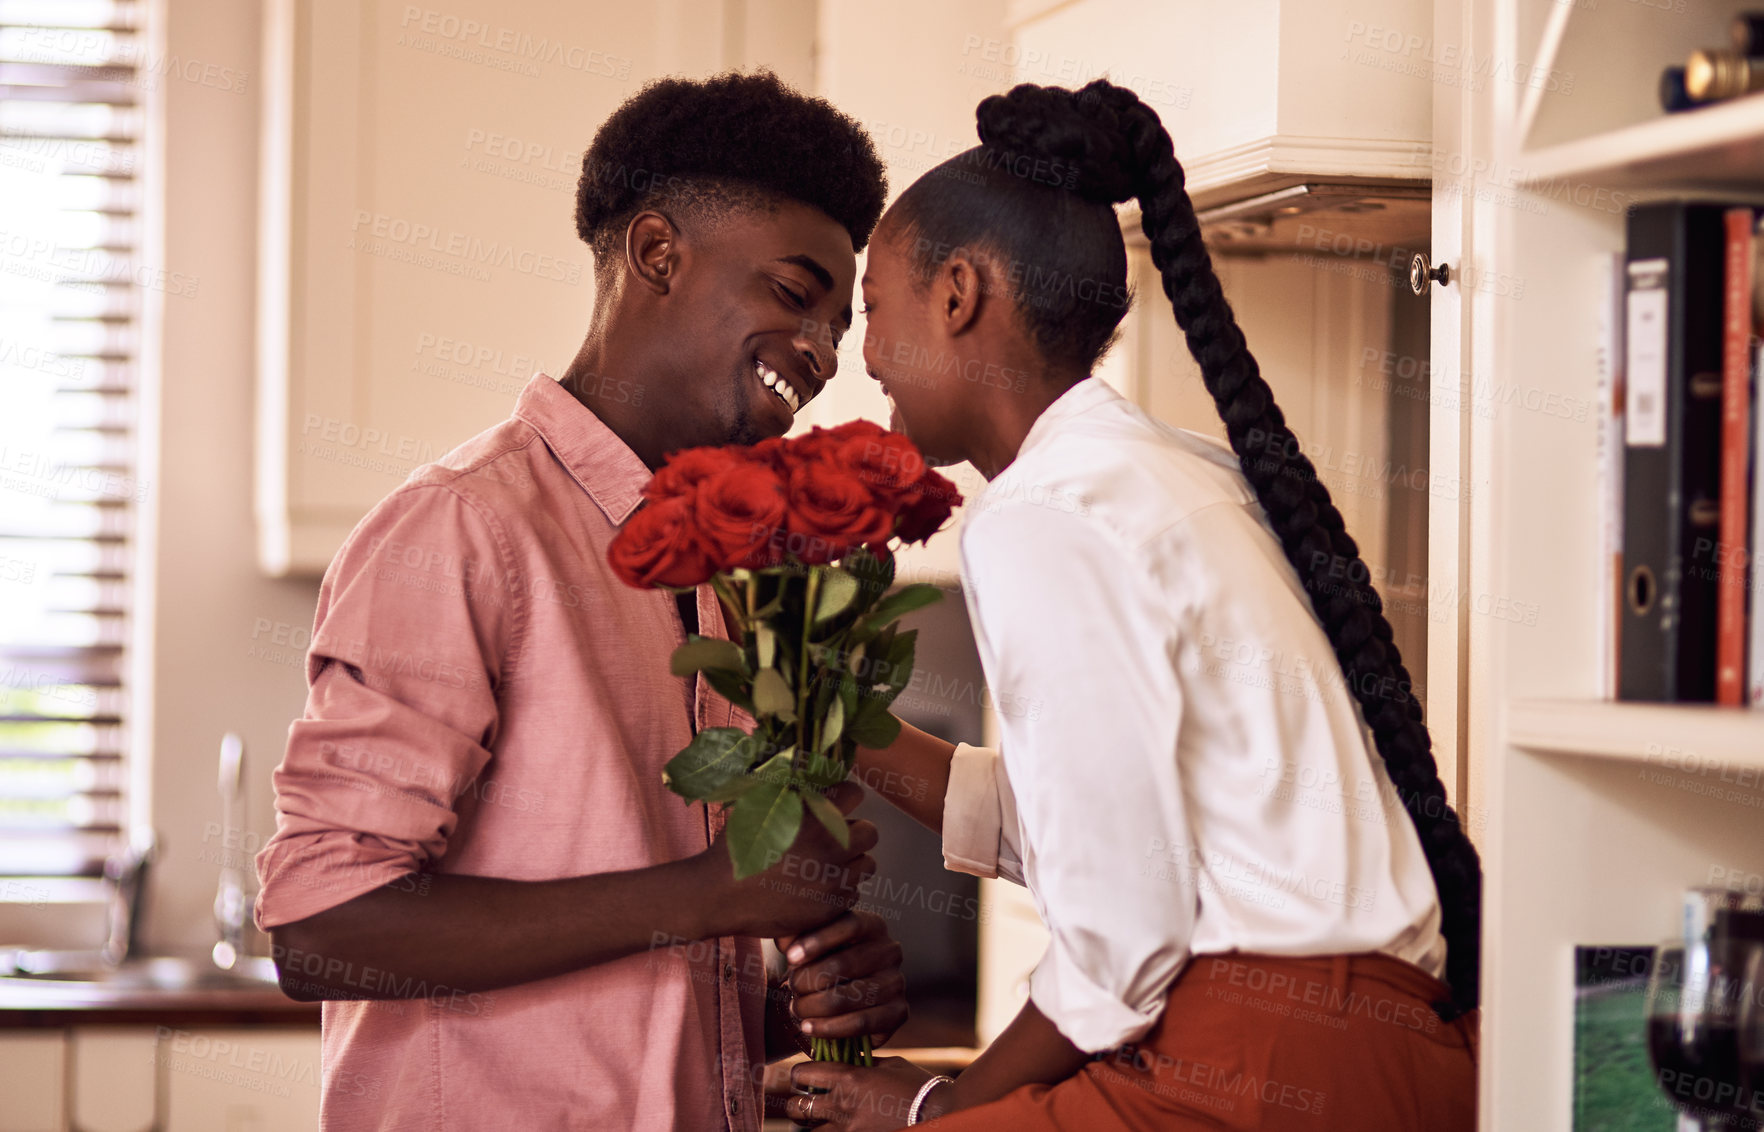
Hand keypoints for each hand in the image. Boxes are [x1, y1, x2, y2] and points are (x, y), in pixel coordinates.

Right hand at [698, 780, 878, 938]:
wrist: (718, 895)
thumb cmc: (735, 848)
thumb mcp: (756, 806)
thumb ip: (788, 790)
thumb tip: (806, 765)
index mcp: (813, 815)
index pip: (855, 793)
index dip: (845, 797)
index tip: (837, 804)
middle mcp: (829, 845)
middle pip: (870, 832)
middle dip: (855, 833)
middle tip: (836, 839)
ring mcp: (832, 879)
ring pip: (866, 865)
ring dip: (851, 863)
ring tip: (827, 865)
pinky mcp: (831, 906)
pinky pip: (854, 893)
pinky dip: (840, 890)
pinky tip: (816, 888)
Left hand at [778, 910, 907, 1046]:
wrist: (846, 996)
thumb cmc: (825, 961)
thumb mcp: (812, 943)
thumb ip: (796, 935)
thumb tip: (783, 936)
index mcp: (873, 925)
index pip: (849, 925)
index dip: (817, 940)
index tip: (790, 958)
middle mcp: (891, 950)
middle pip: (843, 965)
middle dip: (808, 980)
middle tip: (791, 987)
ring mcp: (897, 982)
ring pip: (847, 997)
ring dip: (813, 1006)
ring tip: (796, 1008)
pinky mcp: (899, 1012)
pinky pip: (860, 1023)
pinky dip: (829, 1028)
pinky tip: (807, 1027)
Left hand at [780, 1057, 945, 1129]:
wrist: (937, 1114)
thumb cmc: (916, 1085)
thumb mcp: (889, 1064)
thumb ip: (863, 1062)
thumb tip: (848, 1058)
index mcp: (849, 1078)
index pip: (802, 1074)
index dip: (801, 1072)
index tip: (807, 1073)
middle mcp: (842, 1105)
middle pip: (797, 1107)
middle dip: (798, 1102)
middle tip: (809, 1098)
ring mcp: (848, 1129)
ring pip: (810, 1131)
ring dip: (813, 1123)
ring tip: (823, 1116)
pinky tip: (840, 1126)